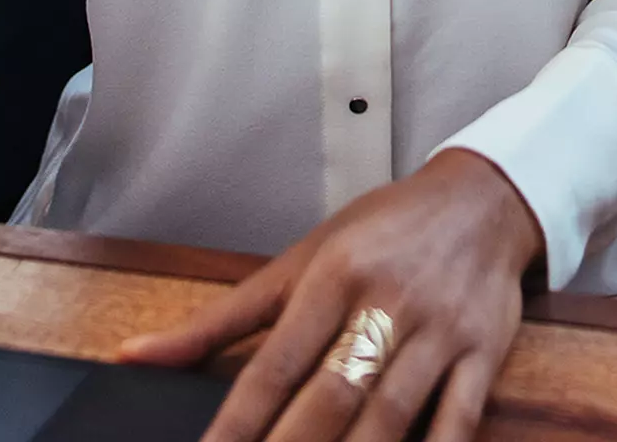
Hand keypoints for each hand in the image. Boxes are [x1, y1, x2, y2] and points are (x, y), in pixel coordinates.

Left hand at [118, 150, 544, 441]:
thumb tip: (135, 356)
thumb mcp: (298, 260)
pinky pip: (458, 418)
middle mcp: (384, 302)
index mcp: (331, 276)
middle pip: (330, 396)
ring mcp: (437, 331)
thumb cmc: (382, 230)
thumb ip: (219, 320)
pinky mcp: (482, 353)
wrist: (481, 198)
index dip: (238, 425)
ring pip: (390, 415)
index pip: (273, 365)